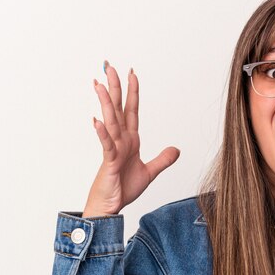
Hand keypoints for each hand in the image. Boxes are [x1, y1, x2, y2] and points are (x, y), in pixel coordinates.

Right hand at [83, 61, 179, 216]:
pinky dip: (102, 133)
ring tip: (100, 84)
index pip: (131, 111)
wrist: (109, 207)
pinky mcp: (109, 162)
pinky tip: (97, 120)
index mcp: (129, 140)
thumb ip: (163, 160)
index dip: (132, 92)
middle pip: (118, 109)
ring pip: (110, 122)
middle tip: (110, 66)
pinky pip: (106, 145)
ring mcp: (113, 150)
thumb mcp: (149, 173)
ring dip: (105, 103)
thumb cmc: (122, 188)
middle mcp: (120, 140)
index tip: (131, 74)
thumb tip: (176, 149)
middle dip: (115, 88)